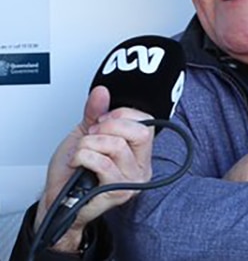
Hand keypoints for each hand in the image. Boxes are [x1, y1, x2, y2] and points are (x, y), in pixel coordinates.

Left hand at [34, 86, 153, 251]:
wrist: (57, 200)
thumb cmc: (72, 171)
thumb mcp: (84, 134)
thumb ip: (95, 113)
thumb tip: (102, 91)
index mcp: (139, 151)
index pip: (146, 122)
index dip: (121, 115)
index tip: (100, 122)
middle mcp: (141, 165)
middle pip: (140, 132)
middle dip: (108, 127)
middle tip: (91, 136)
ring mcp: (132, 180)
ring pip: (117, 146)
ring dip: (89, 144)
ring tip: (81, 153)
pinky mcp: (119, 192)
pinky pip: (103, 163)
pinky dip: (83, 157)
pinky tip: (78, 164)